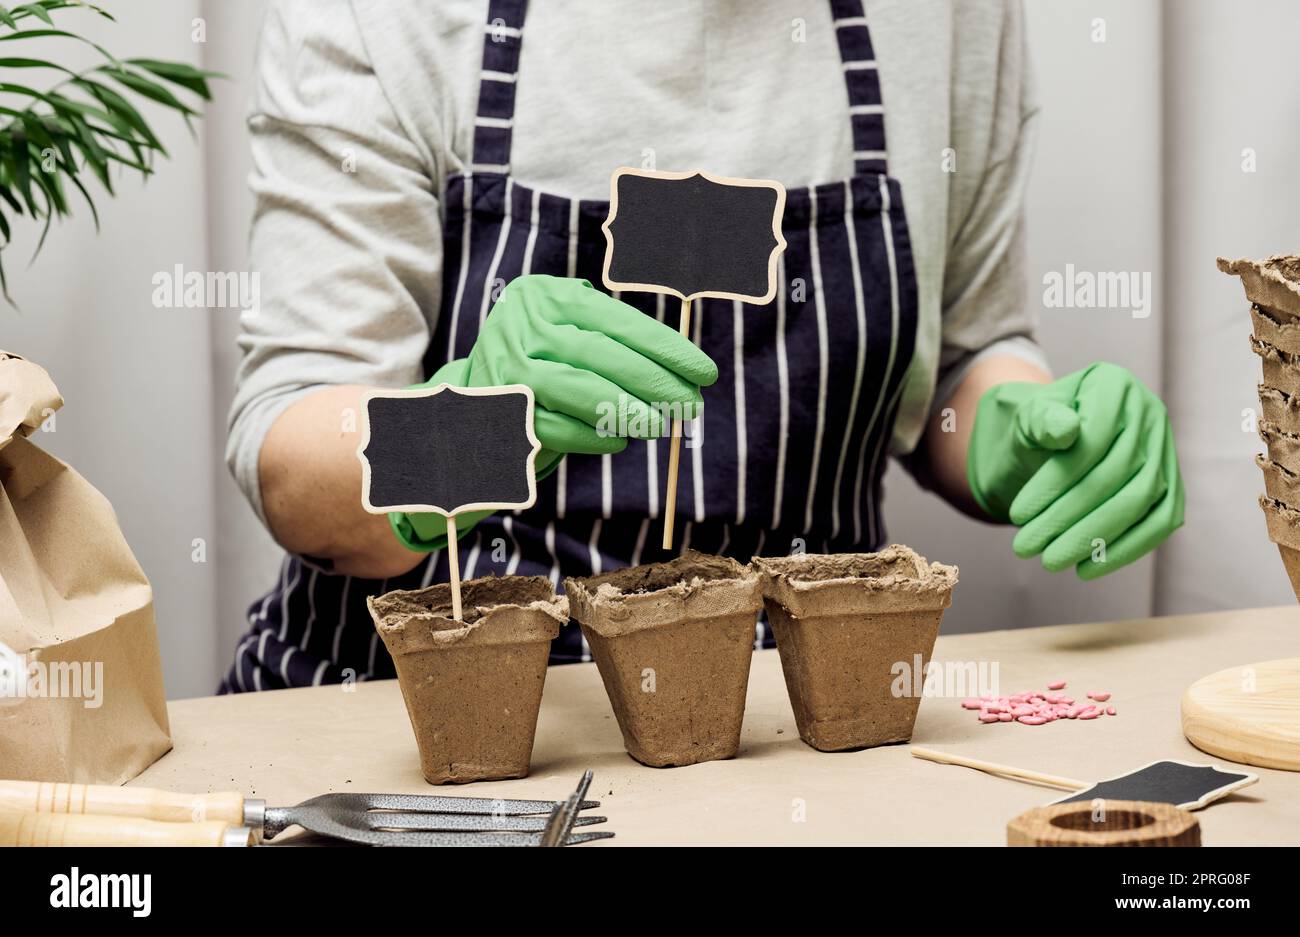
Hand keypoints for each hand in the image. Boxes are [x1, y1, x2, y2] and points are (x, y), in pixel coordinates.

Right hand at [454, 275, 715, 463]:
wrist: (469, 405)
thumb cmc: (539, 368)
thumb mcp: (570, 337)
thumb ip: (616, 345)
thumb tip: (683, 377)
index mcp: (546, 295)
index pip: (618, 320)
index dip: (667, 348)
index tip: (704, 372)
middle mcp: (522, 324)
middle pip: (602, 353)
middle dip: (656, 382)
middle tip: (691, 406)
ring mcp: (505, 367)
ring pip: (579, 388)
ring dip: (627, 410)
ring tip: (660, 426)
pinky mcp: (497, 411)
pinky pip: (556, 425)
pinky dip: (592, 435)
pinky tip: (618, 440)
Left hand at [966, 362, 1183, 578]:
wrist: (1045, 437)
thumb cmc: (1031, 426)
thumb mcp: (1023, 416)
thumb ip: (1039, 419)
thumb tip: (1066, 430)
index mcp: (1113, 385)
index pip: (1092, 441)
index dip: (1055, 484)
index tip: (1017, 515)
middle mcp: (1149, 413)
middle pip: (1116, 475)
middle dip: (1067, 519)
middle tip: (1026, 548)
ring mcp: (1166, 449)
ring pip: (1139, 502)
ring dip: (1093, 539)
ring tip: (1050, 561)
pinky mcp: (1171, 484)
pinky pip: (1160, 522)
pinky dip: (1126, 550)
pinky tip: (1087, 569)